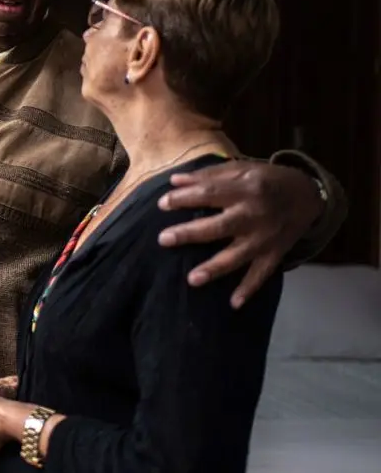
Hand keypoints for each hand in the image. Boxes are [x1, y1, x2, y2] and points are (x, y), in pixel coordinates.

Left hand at [158, 160, 322, 307]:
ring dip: (215, 268)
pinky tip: (234, 303)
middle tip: (163, 239)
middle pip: (219, 227)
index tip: (162, 204)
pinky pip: (262, 274)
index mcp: (245, 189)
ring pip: (237, 255)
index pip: (210, 194)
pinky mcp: (275, 253)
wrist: (309, 195)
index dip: (185, 198)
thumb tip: (174, 181)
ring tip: (191, 279)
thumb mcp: (242, 168)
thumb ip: (209, 175)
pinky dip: (249, 289)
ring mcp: (265, 237)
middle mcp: (254, 215)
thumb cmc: (268, 180)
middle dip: (190, 233)